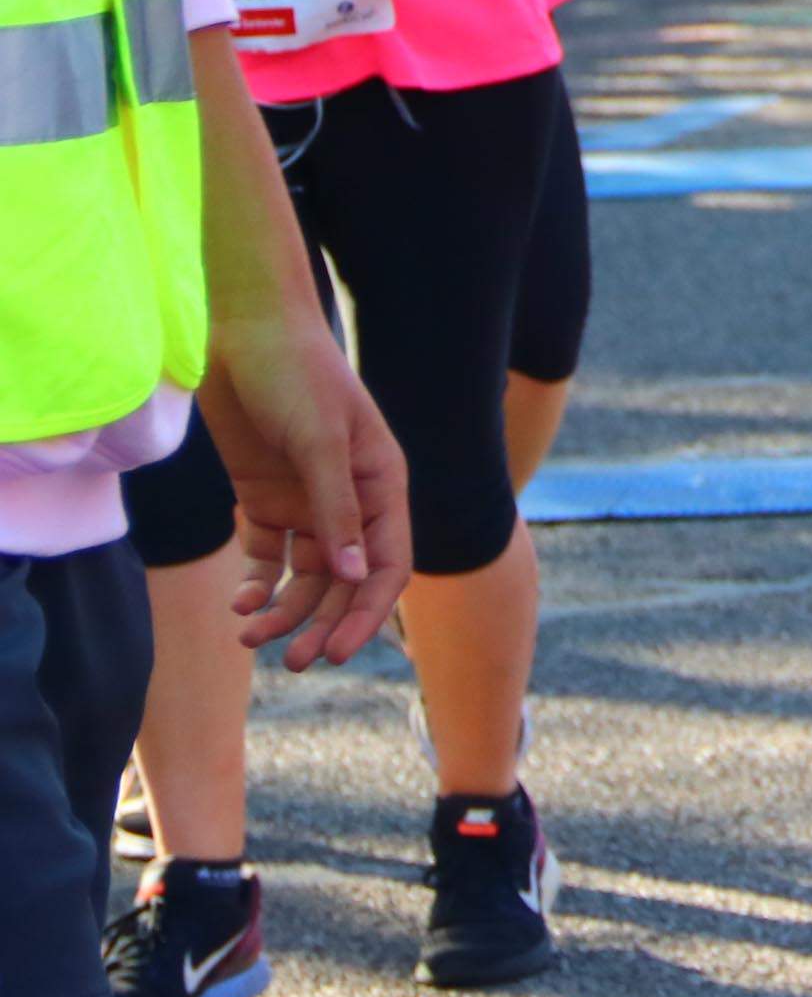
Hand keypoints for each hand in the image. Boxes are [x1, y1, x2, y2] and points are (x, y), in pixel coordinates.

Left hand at [194, 307, 409, 669]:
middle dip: (322, 623)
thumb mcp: (320, 441)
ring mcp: (308, 502)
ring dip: (284, 611)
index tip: (337, 653)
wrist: (246, 334)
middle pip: (346, 580)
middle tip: (292, 662)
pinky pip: (269, 558)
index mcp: (382, 485)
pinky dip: (257, 585)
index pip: (388, 564)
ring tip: (248, 636)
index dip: (367, 613)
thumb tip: (356, 577)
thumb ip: (336, 509)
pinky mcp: (267, 499)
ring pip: (306, 577)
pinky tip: (239, 602)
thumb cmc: (296, 376)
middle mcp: (352, 501)